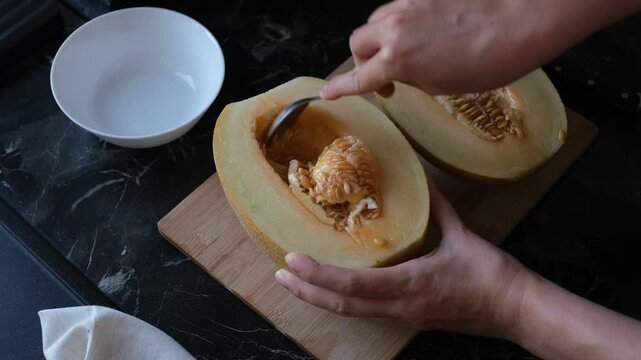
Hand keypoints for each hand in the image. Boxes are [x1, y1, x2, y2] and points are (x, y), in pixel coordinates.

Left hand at [275, 179, 533, 336]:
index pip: (352, 286)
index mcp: (410, 284)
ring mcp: (404, 316)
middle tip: (281, 274)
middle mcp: (400, 306)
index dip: (319, 275)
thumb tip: (425, 184)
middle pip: (342, 304)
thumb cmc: (491, 275)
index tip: (293, 261)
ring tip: (297, 281)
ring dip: (321, 297)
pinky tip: (333, 287)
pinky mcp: (411, 318)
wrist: (516, 309)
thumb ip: (439, 209)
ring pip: (352, 311)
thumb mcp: (462, 236)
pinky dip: (344, 299)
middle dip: (307, 291)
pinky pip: (368, 310)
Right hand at [320, 0, 640, 99]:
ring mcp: (408, 5)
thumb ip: (411, 77)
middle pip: (357, 42)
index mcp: (398, 59)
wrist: (522, 19)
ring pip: (375, 22)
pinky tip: (421, 32)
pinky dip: (400, 23)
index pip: (359, 78)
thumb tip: (401, 72)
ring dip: (381, 40)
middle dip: (363, 61)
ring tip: (405, 53)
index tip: (327, 92)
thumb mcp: (443, 84)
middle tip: (386, 79)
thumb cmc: (491, 58)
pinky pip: (397, 8)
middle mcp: (395, 28)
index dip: (340, 88)